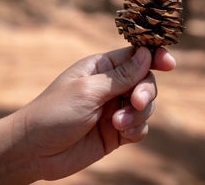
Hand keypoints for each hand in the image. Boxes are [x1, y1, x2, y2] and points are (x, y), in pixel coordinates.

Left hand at [13, 46, 175, 180]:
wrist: (35, 151)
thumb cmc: (54, 113)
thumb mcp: (88, 91)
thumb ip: (121, 76)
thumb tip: (147, 54)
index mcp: (101, 68)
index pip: (134, 56)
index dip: (154, 56)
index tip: (169, 63)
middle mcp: (110, 86)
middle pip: (145, 81)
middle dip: (145, 91)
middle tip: (135, 102)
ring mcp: (113, 109)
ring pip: (145, 105)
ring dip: (138, 114)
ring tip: (118, 124)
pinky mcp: (116, 132)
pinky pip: (139, 126)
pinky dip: (136, 129)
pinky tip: (122, 134)